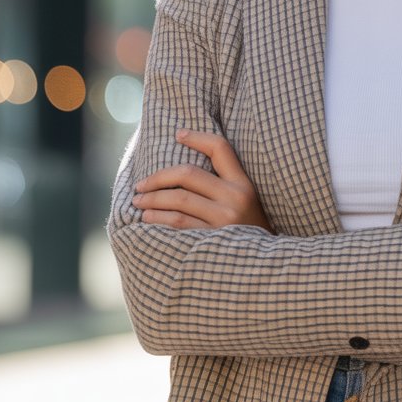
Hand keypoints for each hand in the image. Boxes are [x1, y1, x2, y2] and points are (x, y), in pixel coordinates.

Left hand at [132, 129, 273, 231]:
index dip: (197, 137)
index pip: (220, 149)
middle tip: (140, 185)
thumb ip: (223, 184)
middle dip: (158, 177)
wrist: (261, 267)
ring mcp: (223, 220)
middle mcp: (235, 198)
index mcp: (244, 184)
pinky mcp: (211, 241)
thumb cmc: (246, 230)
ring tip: (139, 202)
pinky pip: (178, 224)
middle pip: (189, 174)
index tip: (178, 134)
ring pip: (179, 200)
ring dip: (153, 199)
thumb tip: (180, 169)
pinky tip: (148, 219)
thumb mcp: (245, 201)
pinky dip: (158, 219)